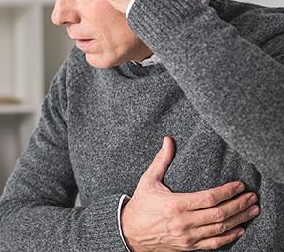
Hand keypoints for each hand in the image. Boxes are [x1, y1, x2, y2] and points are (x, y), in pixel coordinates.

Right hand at [121, 136, 259, 250]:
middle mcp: (183, 222)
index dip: (227, 192)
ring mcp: (187, 237)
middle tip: (252, 197)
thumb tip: (168, 140)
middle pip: (219, 214)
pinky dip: (229, 237)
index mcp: (175, 204)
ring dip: (239, 219)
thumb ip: (161, 161)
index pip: (209, 198)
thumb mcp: (148, 181)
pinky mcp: (188, 247)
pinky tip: (240, 229)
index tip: (239, 185)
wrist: (129, 232)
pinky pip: (214, 244)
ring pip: (220, 229)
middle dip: (239, 205)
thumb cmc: (140, 205)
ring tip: (252, 210)